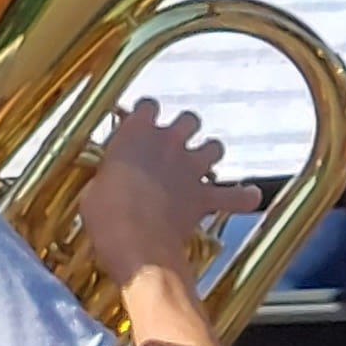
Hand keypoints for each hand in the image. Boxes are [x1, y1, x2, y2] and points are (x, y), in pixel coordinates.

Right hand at [72, 102, 232, 290]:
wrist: (134, 238)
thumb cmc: (104, 212)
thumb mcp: (94, 187)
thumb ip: (109, 175)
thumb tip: (111, 183)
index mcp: (136, 133)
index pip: (147, 106)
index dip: (146, 114)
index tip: (141, 124)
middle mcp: (169, 141)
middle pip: (189, 119)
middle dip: (185, 129)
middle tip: (174, 145)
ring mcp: (191, 167)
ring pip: (214, 147)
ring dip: (209, 155)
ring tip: (203, 166)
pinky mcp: (205, 196)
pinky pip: (235, 195)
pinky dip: (244, 197)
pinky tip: (251, 196)